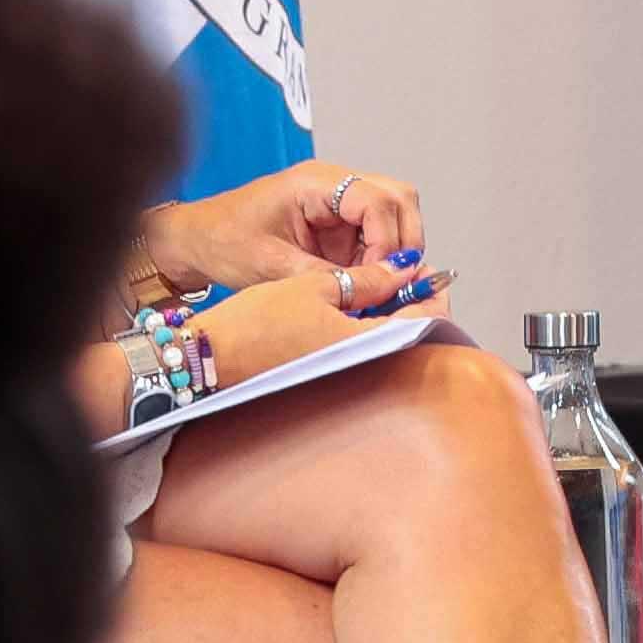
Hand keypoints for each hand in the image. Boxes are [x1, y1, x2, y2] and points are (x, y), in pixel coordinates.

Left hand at [144, 158, 427, 292]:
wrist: (193, 242)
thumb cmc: (221, 241)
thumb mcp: (270, 265)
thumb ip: (326, 276)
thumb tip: (374, 289)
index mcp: (315, 183)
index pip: (378, 199)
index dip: (389, 240)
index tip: (382, 277)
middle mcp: (334, 185)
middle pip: (398, 198)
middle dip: (404, 241)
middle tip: (393, 281)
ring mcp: (337, 204)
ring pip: (394, 215)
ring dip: (394, 251)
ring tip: (377, 285)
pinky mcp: (336, 225)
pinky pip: (374, 236)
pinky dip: (379, 261)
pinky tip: (365, 285)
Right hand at [189, 254, 445, 386]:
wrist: (210, 356)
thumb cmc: (256, 323)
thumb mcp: (314, 286)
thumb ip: (367, 279)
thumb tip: (404, 270)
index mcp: (364, 343)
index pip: (423, 320)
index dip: (431, 292)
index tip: (426, 269)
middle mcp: (360, 365)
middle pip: (407, 332)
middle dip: (411, 300)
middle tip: (401, 270)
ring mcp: (344, 372)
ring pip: (384, 339)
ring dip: (389, 311)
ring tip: (377, 279)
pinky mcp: (326, 372)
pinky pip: (361, 347)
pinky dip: (366, 324)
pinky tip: (352, 302)